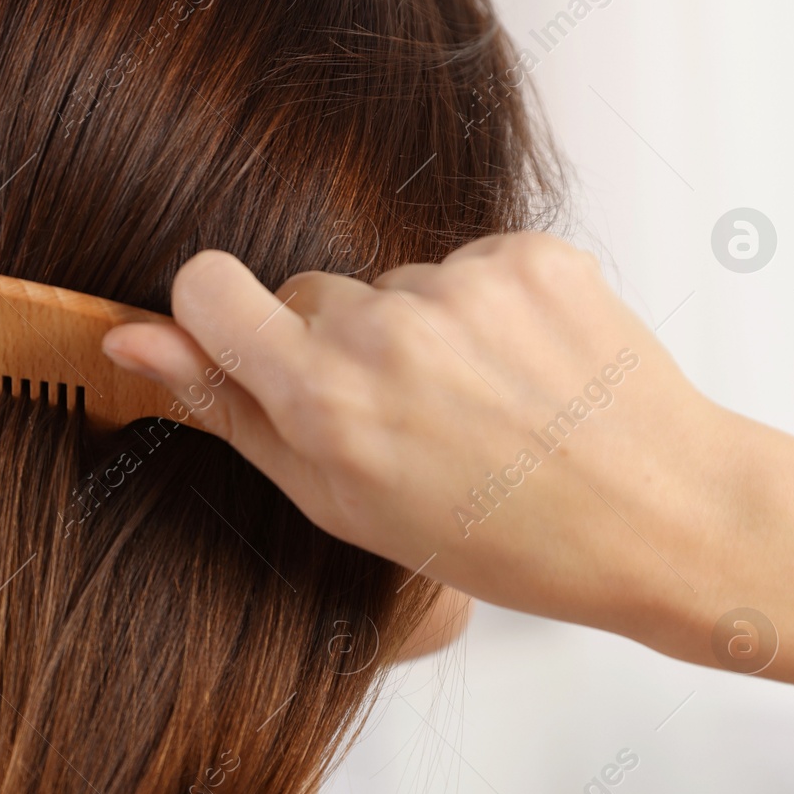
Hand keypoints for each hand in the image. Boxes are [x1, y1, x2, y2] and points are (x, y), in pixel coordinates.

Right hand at [101, 233, 734, 649]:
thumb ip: (231, 413)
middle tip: (405, 418)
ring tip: (481, 404)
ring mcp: (463, 285)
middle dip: (335, 344)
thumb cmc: (496, 538)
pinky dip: (483, 308)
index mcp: (323, 398)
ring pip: (392, 283)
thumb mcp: (340, 503)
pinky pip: (465, 263)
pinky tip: (523, 372)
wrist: (660, 517)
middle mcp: (385, 327)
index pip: (206, 283)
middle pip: (309, 292)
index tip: (251, 344)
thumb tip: (133, 340)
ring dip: (417, 331)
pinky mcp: (530, 254)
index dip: (216, 312)